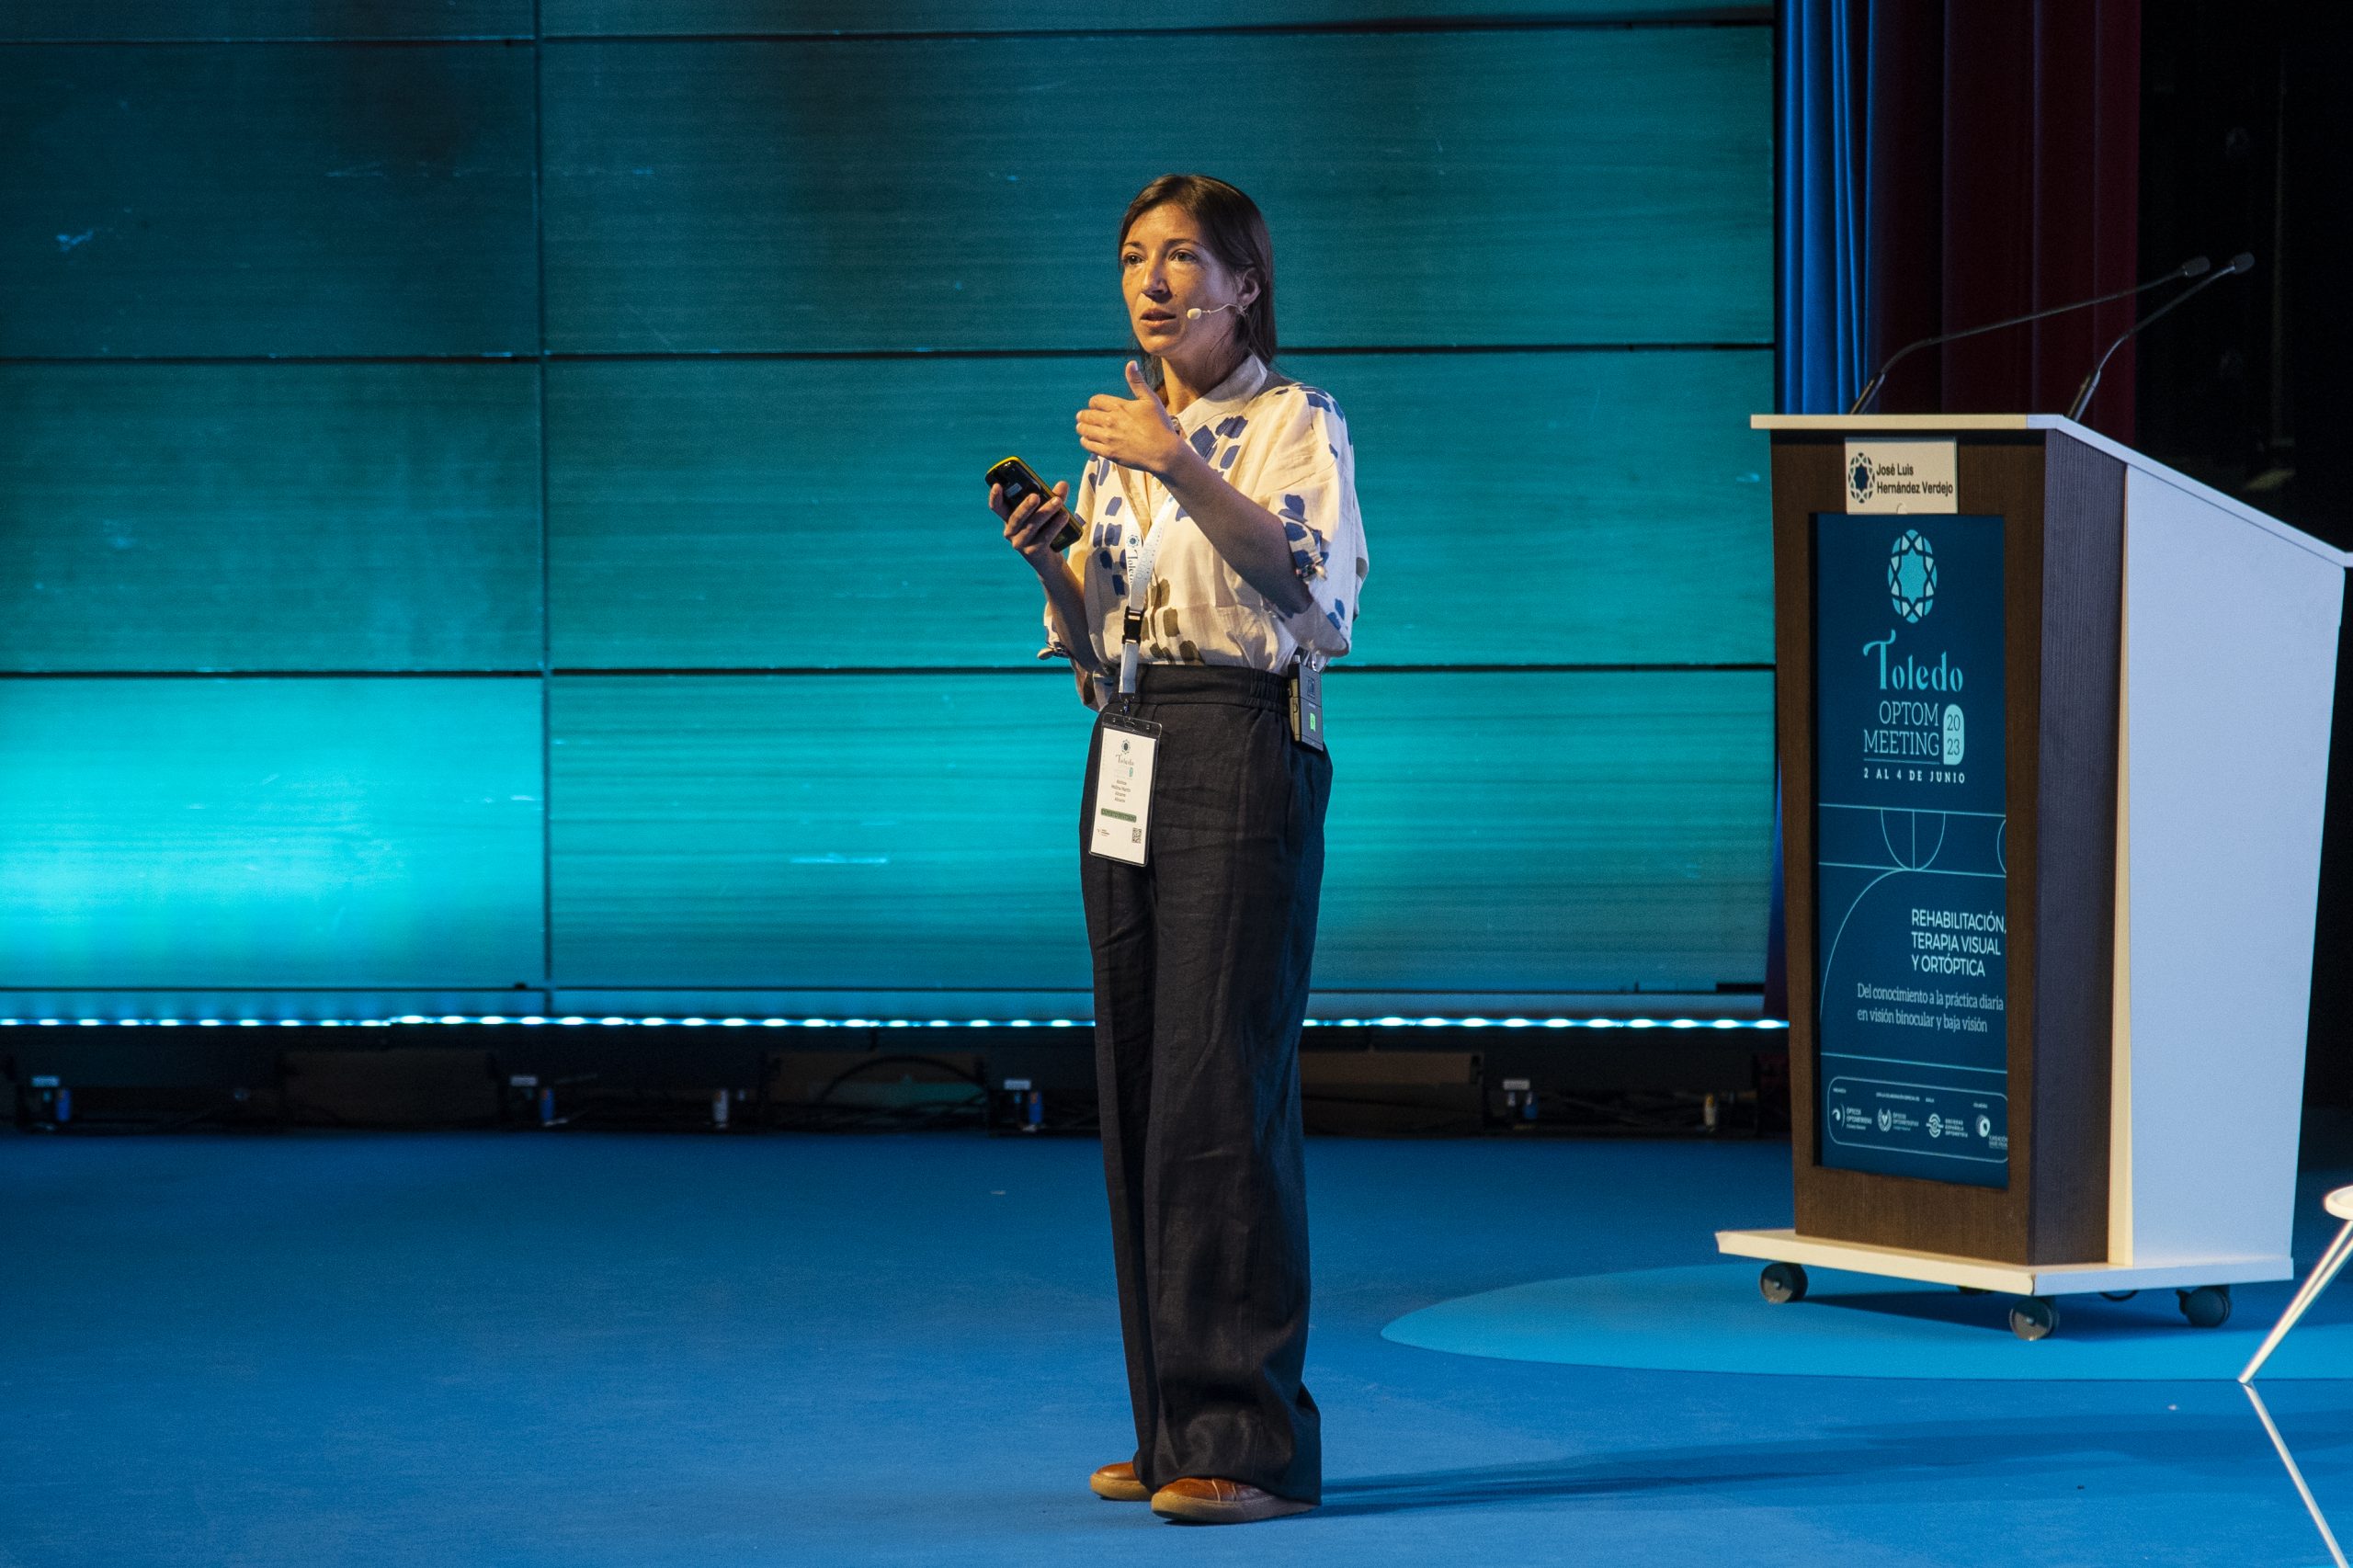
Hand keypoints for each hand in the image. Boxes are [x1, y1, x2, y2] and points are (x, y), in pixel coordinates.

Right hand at [993, 479, 1073, 571]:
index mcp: (1009, 518)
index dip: (995, 497)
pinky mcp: (1033, 552)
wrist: (1049, 559)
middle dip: (1026, 506)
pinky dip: (1055, 525)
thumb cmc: (1044, 529)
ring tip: (1058, 501)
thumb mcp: (1047, 511)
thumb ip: (1054, 497)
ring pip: (1032, 526)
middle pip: (1016, 517)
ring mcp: (1020, 543)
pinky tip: (1064, 516)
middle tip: (1035, 496)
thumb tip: (1063, 484)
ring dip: (1045, 512)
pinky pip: (1044, 537)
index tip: (997, 485)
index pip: (997, 507)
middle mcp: (1011, 531)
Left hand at [1076, 362, 1189, 477]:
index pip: (1095, 401)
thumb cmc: (1160, 426)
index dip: (1094, 403)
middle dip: (1083, 415)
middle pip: (1087, 415)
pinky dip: (1085, 441)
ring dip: (1082, 427)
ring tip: (1082, 428)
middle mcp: (1110, 421)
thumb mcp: (1150, 400)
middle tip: (1082, 417)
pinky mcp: (1108, 453)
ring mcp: (1108, 438)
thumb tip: (1131, 363)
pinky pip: (1088, 445)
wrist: (1164, 453)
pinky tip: (1088, 440)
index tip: (1095, 406)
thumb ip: (1137, 382)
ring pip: (1084, 430)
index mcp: (1119, 406)